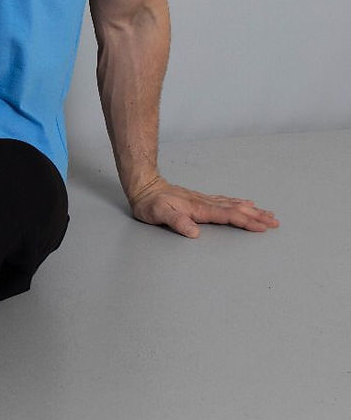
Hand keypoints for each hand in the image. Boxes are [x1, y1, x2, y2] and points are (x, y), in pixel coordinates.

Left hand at [128, 175, 279, 237]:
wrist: (144, 187)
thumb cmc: (150, 203)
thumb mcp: (159, 214)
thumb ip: (177, 222)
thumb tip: (194, 233)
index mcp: (199, 209)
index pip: (228, 216)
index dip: (246, 221)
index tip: (262, 227)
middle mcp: (205, 203)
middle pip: (237, 209)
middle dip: (257, 216)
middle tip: (275, 222)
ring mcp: (204, 200)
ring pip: (233, 204)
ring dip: (252, 210)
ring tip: (268, 213)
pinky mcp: (201, 200)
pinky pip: (225, 201)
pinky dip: (239, 202)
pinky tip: (245, 202)